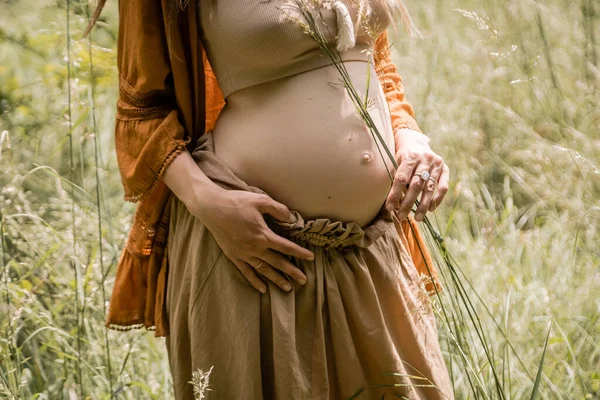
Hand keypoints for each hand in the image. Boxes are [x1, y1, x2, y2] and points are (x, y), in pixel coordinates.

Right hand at [189, 187, 314, 293]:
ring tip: (287, 288)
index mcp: (263, 235)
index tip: (310, 258)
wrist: (211, 207)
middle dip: (292, 272)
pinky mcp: (233, 256)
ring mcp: (243, 254)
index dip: (300, 253)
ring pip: (263, 270)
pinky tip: (262, 289)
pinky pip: (246, 272)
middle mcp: (255, 248)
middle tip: (304, 281)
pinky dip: (255, 281)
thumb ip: (278, 209)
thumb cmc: (236, 202)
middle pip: (277, 262)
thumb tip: (290, 218)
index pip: (286, 247)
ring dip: (276, 279)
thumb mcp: (260, 200)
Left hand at [384, 129, 449, 221]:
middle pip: (416, 185)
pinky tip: (431, 209)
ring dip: (423, 205)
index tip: (389, 208)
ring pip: (430, 188)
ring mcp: (436, 163)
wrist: (416, 142)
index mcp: (409, 156)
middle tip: (401, 216)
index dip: (395, 194)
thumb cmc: (402, 156)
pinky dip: (437, 199)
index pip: (401, 179)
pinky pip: (443, 186)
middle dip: (408, 203)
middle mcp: (425, 159)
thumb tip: (392, 202)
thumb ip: (396, 178)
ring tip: (418, 218)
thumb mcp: (395, 162)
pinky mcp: (445, 168)